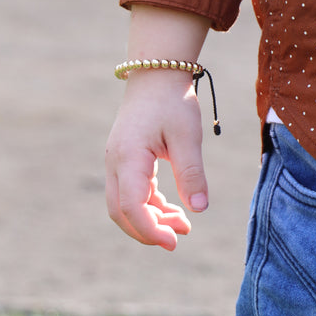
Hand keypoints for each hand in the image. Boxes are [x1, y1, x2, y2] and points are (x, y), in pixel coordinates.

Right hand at [105, 68, 208, 250]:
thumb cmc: (173, 101)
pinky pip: (132, 191)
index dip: (150, 230)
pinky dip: (150, 205)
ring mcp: (117, 161)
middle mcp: (115, 162)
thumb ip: (192, 173)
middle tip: (177, 239)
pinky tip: (173, 209)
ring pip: (125, 204)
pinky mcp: (125, 159)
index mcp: (128, 157)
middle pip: (120, 212)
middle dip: (147, 231)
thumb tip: (199, 209)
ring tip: (183, 225)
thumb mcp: (187, 136)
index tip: (174, 242)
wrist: (157, 73)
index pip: (131, 207)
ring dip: (150, 219)